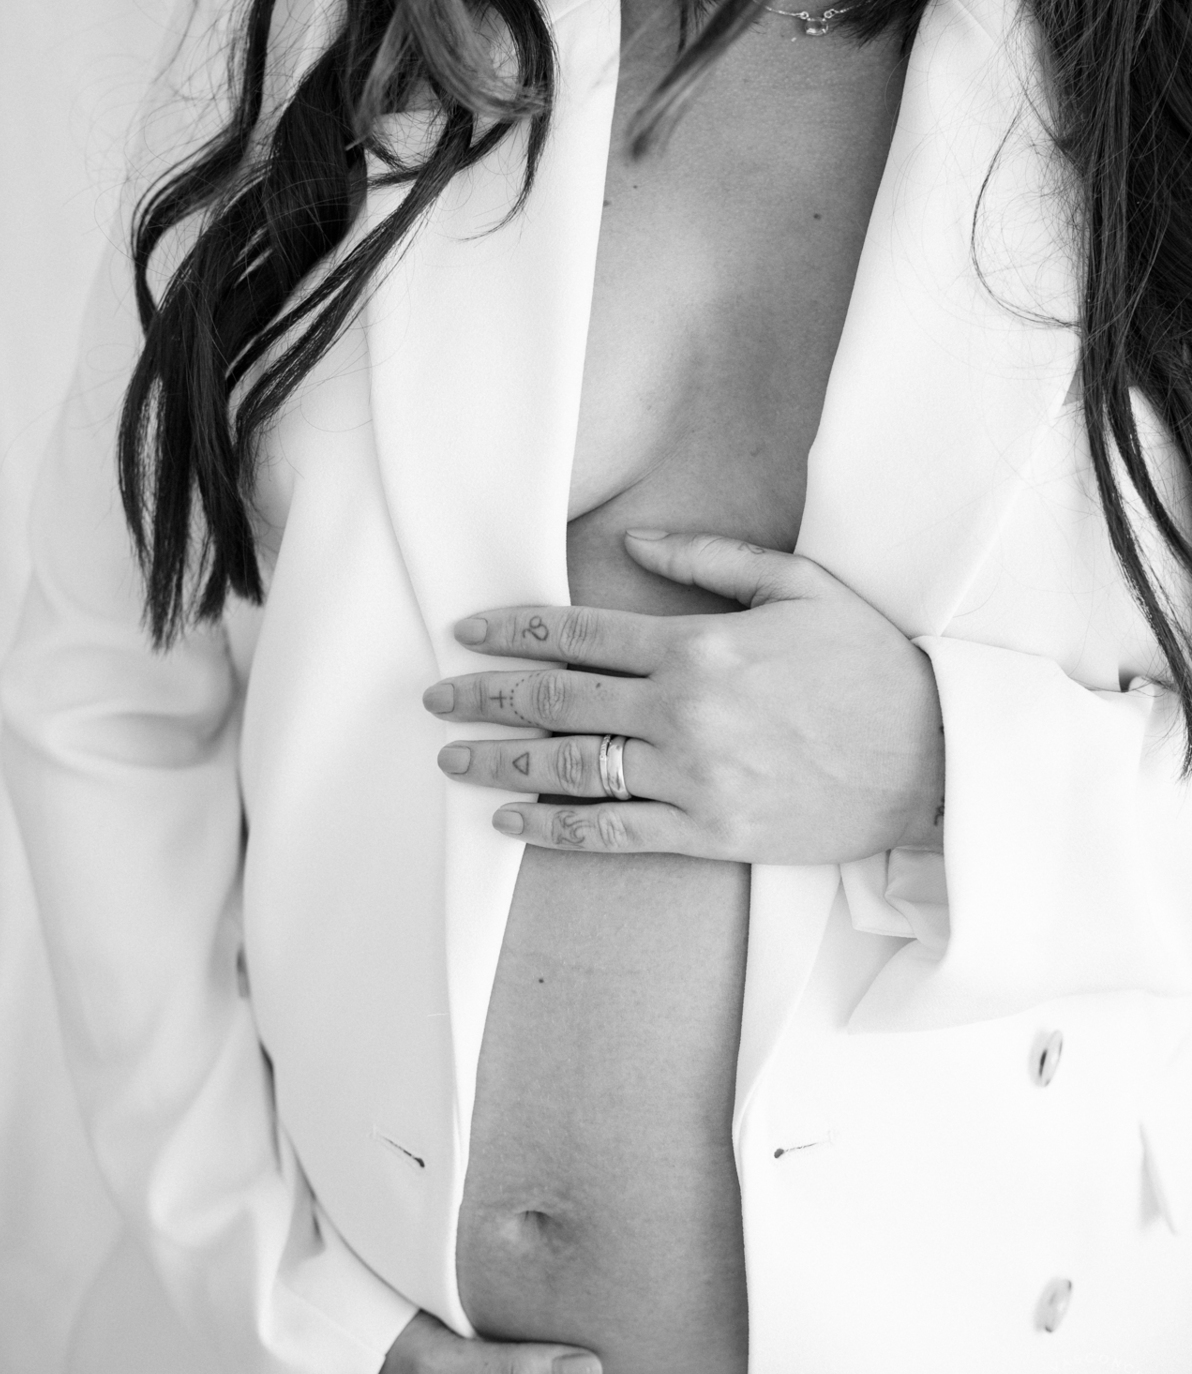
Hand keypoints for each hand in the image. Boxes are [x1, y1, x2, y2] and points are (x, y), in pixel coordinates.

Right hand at [361, 1310, 750, 1373]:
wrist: (338, 1336)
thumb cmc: (386, 1359)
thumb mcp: (444, 1370)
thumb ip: (513, 1372)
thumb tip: (589, 1367)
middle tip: (766, 1361)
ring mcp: (529, 1370)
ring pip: (619, 1368)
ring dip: (669, 1354)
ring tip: (720, 1331)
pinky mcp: (513, 1337)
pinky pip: (586, 1337)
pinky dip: (626, 1324)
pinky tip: (640, 1300)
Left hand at [423, 532, 944, 865]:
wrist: (938, 758)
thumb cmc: (872, 664)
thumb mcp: (800, 585)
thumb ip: (711, 558)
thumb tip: (637, 539)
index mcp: (699, 643)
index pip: (577, 632)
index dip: (512, 630)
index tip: (465, 634)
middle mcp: (682, 710)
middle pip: (555, 701)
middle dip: (484, 696)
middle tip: (435, 699)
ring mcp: (693, 777)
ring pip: (570, 769)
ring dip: (501, 763)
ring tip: (453, 760)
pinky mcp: (711, 832)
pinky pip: (614, 833)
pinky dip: (555, 830)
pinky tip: (513, 822)